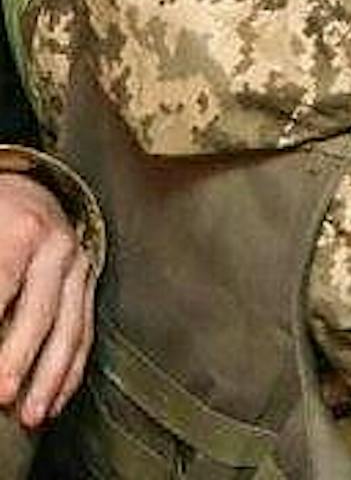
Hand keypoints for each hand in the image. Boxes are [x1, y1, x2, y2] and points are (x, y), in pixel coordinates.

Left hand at [0, 173, 94, 425]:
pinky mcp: (88, 283)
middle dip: (19, 358)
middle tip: (2, 395)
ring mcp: (79, 266)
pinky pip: (85, 330)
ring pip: (70, 327)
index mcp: (24, 231)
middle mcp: (59, 248)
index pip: (2, 286)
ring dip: (51, 376)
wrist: (30, 188)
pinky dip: (71, 369)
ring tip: (33, 415)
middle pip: (40, 312)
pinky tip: (56, 399)